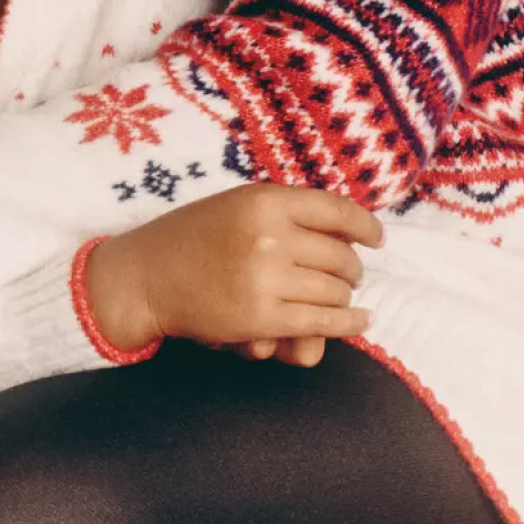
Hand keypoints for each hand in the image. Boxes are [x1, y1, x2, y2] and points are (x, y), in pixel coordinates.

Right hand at [86, 184, 381, 366]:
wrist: (146, 277)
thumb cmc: (190, 237)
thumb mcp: (236, 206)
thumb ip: (285, 214)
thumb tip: (349, 237)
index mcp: (263, 200)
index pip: (336, 210)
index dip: (365, 226)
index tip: (377, 239)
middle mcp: (269, 235)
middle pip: (342, 257)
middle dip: (351, 269)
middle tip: (346, 275)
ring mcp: (266, 278)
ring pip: (336, 292)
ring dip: (344, 297)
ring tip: (341, 298)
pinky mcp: (263, 318)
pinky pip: (324, 323)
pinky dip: (348, 323)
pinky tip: (358, 321)